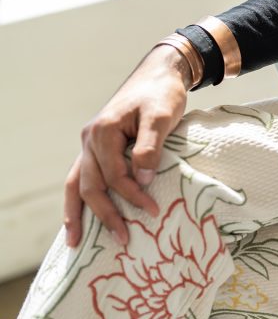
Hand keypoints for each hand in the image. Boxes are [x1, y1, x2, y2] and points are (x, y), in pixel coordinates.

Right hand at [64, 44, 192, 247]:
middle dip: (105, 214)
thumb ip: (149, 148)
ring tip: (74, 242)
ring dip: (78, 213)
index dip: (132, 195)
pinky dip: (79, 198)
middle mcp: (90, 139)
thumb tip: (141, 181)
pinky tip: (79, 218)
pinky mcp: (97, 147)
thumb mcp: (161, 117)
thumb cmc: (162, 95)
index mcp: (104, 132)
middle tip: (124, 239)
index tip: (153, 210)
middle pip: (91, 185)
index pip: (114, 175)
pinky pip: (82, 177)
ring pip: (77, 184)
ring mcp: (90, 144)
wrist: (159, 75)